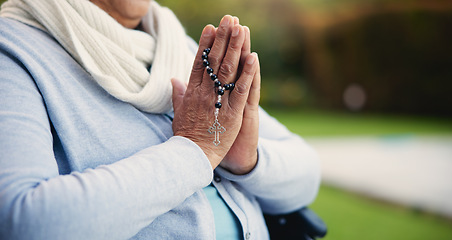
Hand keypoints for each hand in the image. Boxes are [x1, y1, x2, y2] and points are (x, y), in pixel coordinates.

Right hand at [172, 15, 258, 169]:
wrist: (192, 156)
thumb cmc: (185, 135)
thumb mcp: (178, 112)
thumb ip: (177, 94)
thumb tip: (174, 79)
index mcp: (192, 91)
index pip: (200, 62)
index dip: (206, 44)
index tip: (211, 27)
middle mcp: (204, 92)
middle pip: (215, 60)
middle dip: (222, 38)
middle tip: (228, 19)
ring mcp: (218, 101)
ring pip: (227, 70)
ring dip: (235, 48)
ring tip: (240, 29)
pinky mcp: (232, 112)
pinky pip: (241, 90)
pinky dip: (247, 73)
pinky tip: (253, 58)